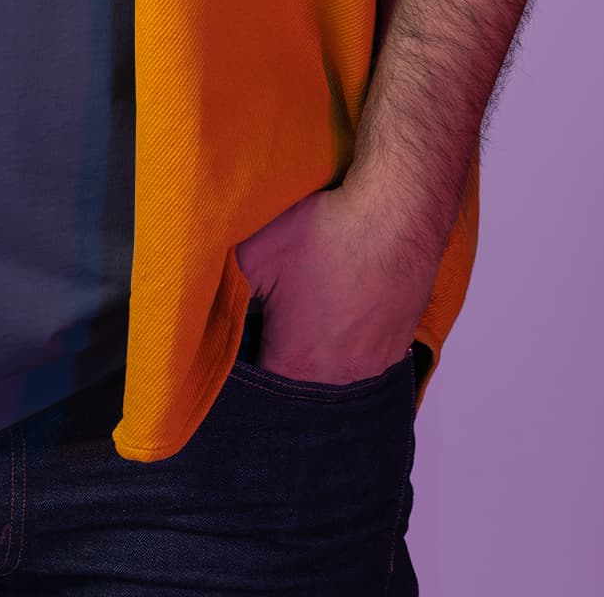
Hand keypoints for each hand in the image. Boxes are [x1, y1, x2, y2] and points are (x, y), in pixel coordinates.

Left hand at [234, 185, 438, 385]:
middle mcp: (334, 380)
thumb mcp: (255, 253)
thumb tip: (207, 306)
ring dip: (319, 353)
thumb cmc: (326, 235)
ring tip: (312, 314)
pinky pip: (365, 360)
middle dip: (281, 358)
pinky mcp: (397, 348)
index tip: (242, 337)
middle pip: (296, 383)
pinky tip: (344, 313)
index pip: (256, 386)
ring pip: (332, 374)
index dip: (244, 362)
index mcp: (292, 364)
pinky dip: (351, 344)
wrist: (396, 217)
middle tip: (276, 320)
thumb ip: (224, 288)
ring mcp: (370, 367)